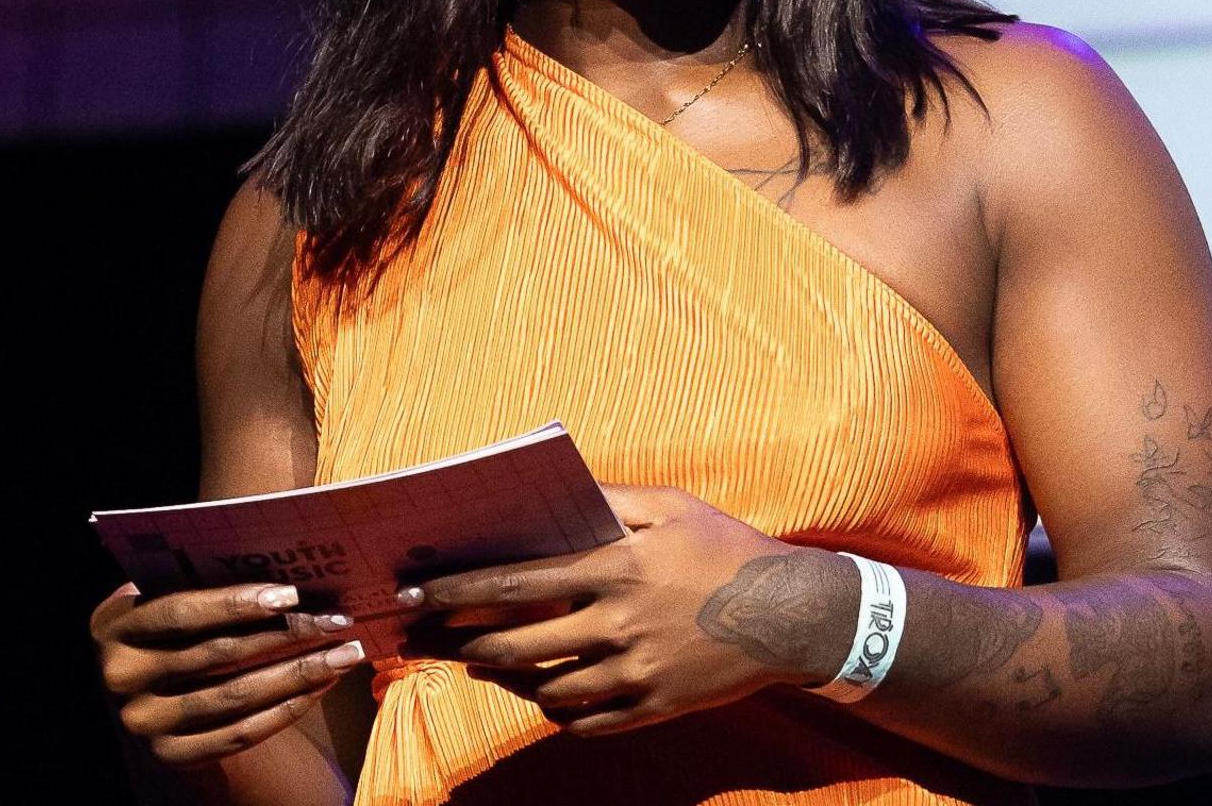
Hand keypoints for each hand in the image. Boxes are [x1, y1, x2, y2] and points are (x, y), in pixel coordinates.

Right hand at [91, 580, 365, 766]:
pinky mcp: (170, 755)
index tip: (292, 593)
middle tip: (337, 620)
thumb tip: (286, 564)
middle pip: (216, 655)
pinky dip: (285, 709)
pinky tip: (320, 686)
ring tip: (344, 653)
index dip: (235, 603)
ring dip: (298, 674)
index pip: (180, 612)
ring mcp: (143, 722)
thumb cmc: (173, 626)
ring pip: (234, 697)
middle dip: (285, 634)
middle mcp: (120, 677)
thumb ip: (202, 581)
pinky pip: (238, 735)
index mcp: (113, 626)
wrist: (148, 692)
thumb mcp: (168, 597)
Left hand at [407, 485, 855, 735]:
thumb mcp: (672, 506)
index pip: (516, 582)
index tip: (418, 593)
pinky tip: (544, 694)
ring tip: (481, 665)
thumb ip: (609, 498)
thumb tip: (558, 490)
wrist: (793, 616)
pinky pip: (586, 721)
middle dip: (463, 643)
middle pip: (516, 645)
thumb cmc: (727, 549)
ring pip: (546, 688)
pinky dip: (556, 710)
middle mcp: (618, 623)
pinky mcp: (654, 706)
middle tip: (431, 639)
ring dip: (504, 679)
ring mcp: (636, 672)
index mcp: (616, 567)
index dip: (458, 590)